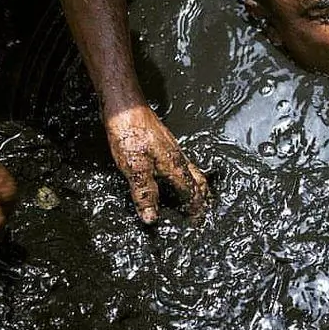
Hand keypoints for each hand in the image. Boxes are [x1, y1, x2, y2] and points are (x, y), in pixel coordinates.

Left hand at [104, 106, 208, 223]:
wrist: (125, 107)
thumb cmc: (130, 132)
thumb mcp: (135, 168)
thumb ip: (144, 193)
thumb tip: (151, 217)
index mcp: (174, 167)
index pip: (191, 193)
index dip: (195, 210)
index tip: (197, 223)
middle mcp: (178, 158)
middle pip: (199, 181)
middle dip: (203, 198)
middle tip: (203, 212)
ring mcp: (172, 149)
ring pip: (191, 171)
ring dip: (196, 186)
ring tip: (195, 198)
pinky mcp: (163, 143)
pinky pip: (182, 163)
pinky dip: (185, 175)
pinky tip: (173, 175)